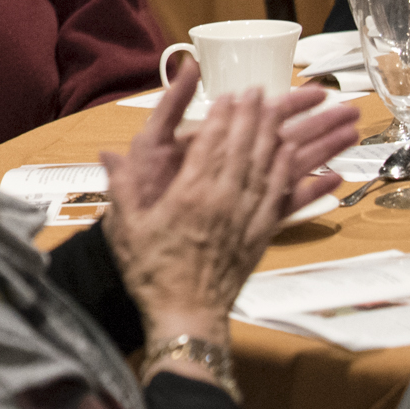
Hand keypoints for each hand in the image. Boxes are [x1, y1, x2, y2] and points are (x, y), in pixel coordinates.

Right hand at [99, 80, 359, 340]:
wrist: (187, 316)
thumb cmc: (153, 272)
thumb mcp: (128, 227)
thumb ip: (122, 187)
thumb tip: (108, 155)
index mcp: (190, 196)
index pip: (211, 145)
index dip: (223, 118)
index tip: (231, 95)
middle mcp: (224, 202)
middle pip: (244, 150)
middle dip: (253, 118)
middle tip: (259, 92)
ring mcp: (247, 219)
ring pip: (267, 169)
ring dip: (277, 137)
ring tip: (285, 113)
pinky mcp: (261, 236)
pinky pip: (282, 198)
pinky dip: (293, 175)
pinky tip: (300, 158)